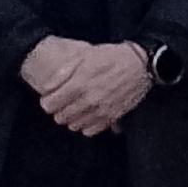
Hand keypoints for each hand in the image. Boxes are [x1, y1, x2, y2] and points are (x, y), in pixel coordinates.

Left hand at [22, 37, 150, 134]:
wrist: (141, 64)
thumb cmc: (112, 56)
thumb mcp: (84, 56)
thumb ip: (63, 72)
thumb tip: (46, 87)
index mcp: (79, 84)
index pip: (49, 105)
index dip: (47, 101)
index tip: (51, 97)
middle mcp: (89, 100)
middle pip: (60, 117)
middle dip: (58, 110)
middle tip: (63, 102)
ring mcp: (101, 111)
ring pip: (74, 126)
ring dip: (71, 119)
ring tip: (75, 108)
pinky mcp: (112, 117)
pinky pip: (90, 131)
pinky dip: (86, 125)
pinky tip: (88, 115)